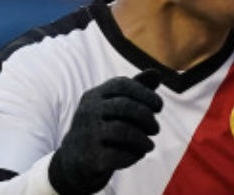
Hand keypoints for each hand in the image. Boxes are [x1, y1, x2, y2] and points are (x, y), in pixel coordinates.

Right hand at [48, 70, 163, 194]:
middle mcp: (87, 111)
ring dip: (143, 139)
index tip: (159, 107)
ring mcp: (86, 134)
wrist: (74, 160)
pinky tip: (138, 154)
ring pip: (123, 131)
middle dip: (147, 117)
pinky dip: (134, 155)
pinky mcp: (89, 157)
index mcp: (94, 95)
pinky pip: (118, 154)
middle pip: (125, 106)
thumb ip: (136, 89)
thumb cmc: (102, 127)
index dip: (146, 93)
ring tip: (149, 145)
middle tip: (156, 129)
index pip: (123, 84)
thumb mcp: (113, 105)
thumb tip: (156, 73)